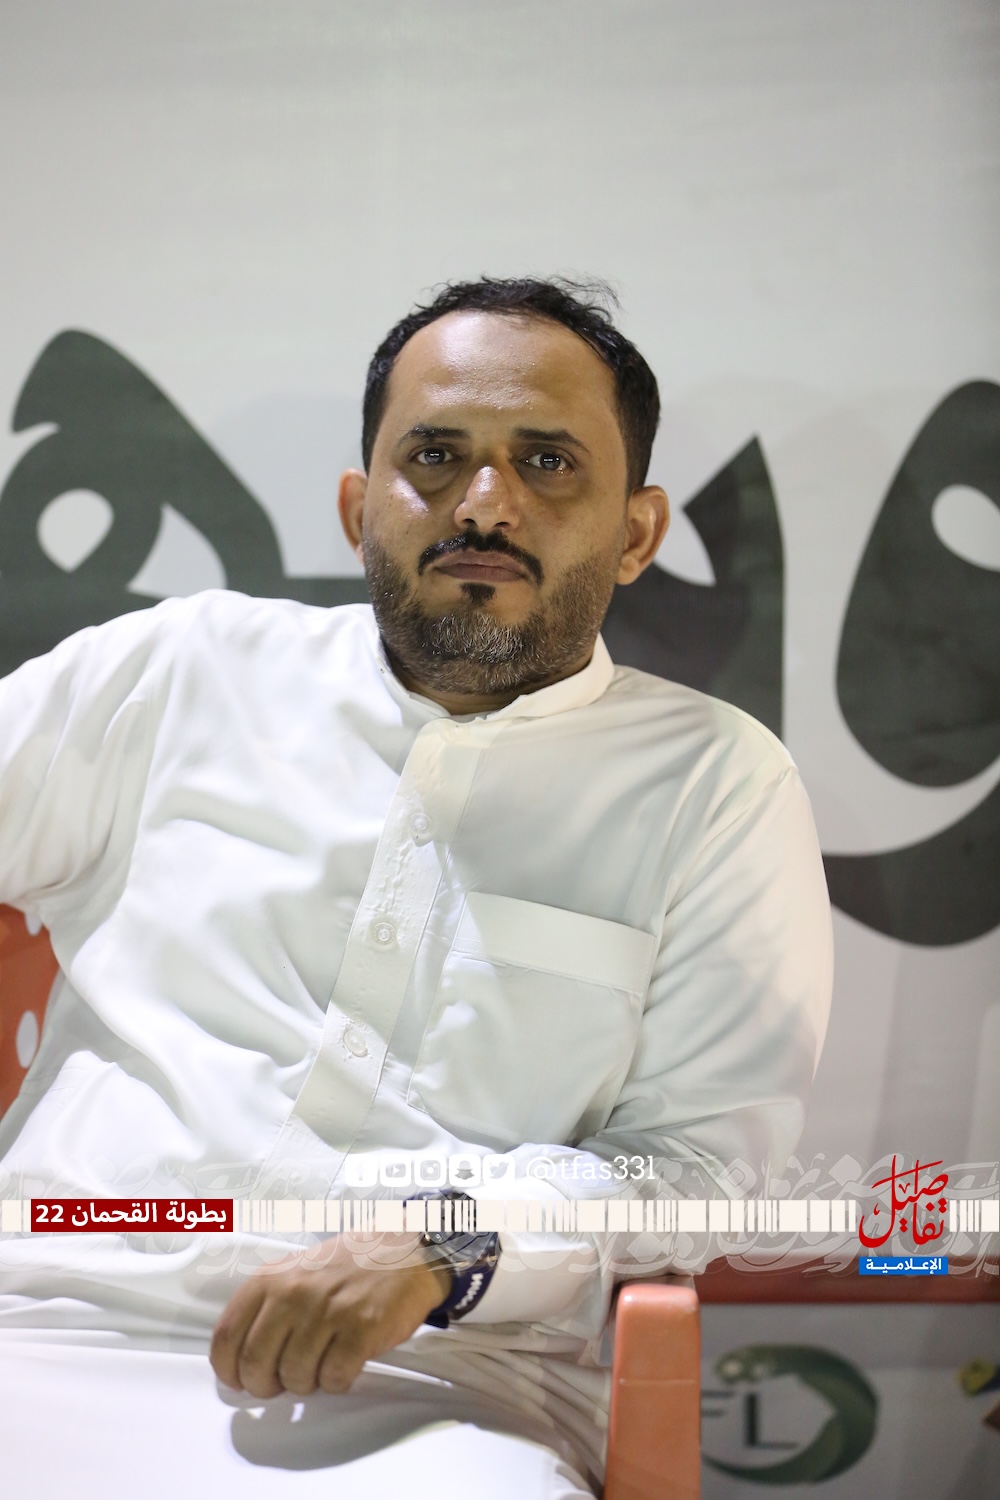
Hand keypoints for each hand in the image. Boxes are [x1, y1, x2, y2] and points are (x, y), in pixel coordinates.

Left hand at [209, 1232, 449, 1397]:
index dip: (229, 1370)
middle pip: (255, 1365)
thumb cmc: (348, 1266)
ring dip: (307, 1383)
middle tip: (283, 1382)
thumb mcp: (295, 1272)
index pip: (226, 1336)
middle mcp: (294, 1293)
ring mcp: (328, 1310)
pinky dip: (338, 1381)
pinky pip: (334, 1379)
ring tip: (322, 1363)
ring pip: (295, 1377)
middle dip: (266, 1386)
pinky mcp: (361, 1328)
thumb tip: (241, 1361)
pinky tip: (346, 1362)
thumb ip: (266, 1307)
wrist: (407, 1250)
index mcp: (271, 1279)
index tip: (240, 1380)